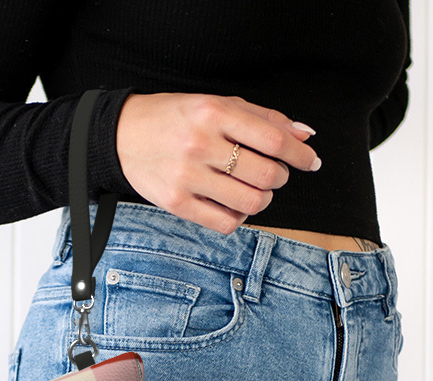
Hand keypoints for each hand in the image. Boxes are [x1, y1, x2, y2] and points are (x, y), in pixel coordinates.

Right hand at [114, 92, 319, 234]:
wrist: (122, 135)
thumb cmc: (176, 118)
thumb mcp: (217, 105)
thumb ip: (263, 119)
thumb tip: (305, 136)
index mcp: (214, 112)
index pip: (273, 139)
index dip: (300, 155)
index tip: (310, 162)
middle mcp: (200, 144)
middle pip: (266, 175)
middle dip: (280, 178)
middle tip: (274, 174)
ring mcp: (187, 177)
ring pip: (251, 203)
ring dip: (263, 199)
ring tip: (254, 189)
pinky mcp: (177, 204)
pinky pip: (227, 223)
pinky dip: (240, 217)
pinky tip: (234, 204)